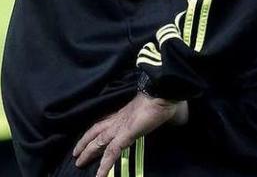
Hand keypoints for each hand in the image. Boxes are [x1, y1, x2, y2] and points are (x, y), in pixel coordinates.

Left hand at [73, 93, 188, 176]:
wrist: (163, 91)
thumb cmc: (166, 98)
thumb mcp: (164, 110)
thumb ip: (167, 117)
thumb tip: (180, 120)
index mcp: (127, 113)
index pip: (108, 122)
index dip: (99, 130)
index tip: (92, 137)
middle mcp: (119, 120)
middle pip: (97, 131)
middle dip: (86, 142)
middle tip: (76, 153)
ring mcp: (120, 127)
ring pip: (98, 142)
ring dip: (87, 152)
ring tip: (78, 162)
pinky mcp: (124, 135)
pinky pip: (111, 153)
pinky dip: (104, 166)